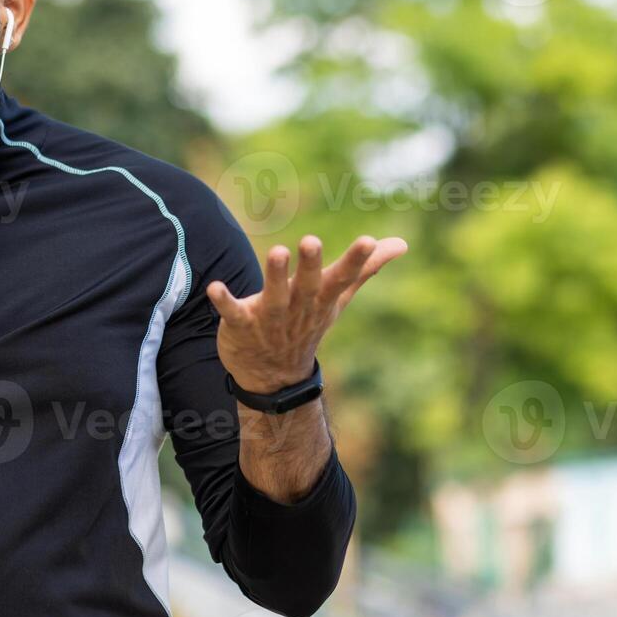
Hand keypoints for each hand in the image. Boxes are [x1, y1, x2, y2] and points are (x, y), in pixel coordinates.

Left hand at [206, 234, 407, 394]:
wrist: (273, 377)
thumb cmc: (306, 325)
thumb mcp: (337, 299)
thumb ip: (364, 269)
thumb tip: (400, 245)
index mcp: (321, 299)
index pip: (342, 279)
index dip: (356, 261)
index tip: (369, 240)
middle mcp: (297, 308)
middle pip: (307, 286)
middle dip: (310, 265)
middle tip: (311, 240)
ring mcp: (270, 319)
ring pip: (273, 297)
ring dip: (274, 276)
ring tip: (278, 251)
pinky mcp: (241, 325)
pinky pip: (232, 313)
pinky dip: (225, 301)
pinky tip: (215, 287)